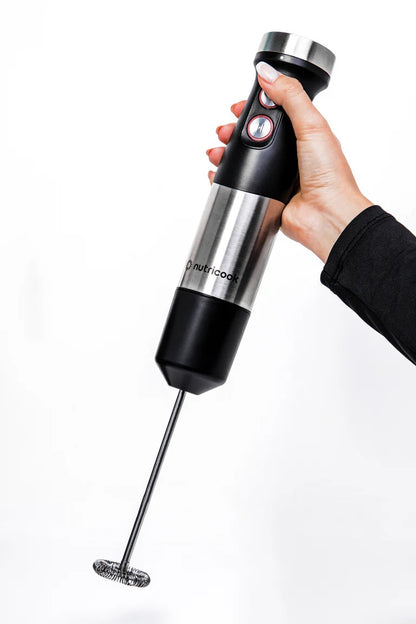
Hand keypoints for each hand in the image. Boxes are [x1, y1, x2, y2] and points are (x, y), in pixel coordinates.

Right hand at [207, 62, 371, 262]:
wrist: (327, 216)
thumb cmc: (329, 175)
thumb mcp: (312, 125)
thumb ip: (290, 96)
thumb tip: (268, 73)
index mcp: (303, 134)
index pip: (272, 113)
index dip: (252, 108)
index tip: (237, 108)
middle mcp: (290, 155)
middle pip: (253, 136)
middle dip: (233, 131)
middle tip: (223, 132)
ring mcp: (277, 176)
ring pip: (244, 159)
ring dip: (226, 153)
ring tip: (217, 153)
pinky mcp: (267, 195)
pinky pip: (241, 183)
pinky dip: (226, 178)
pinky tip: (217, 173)